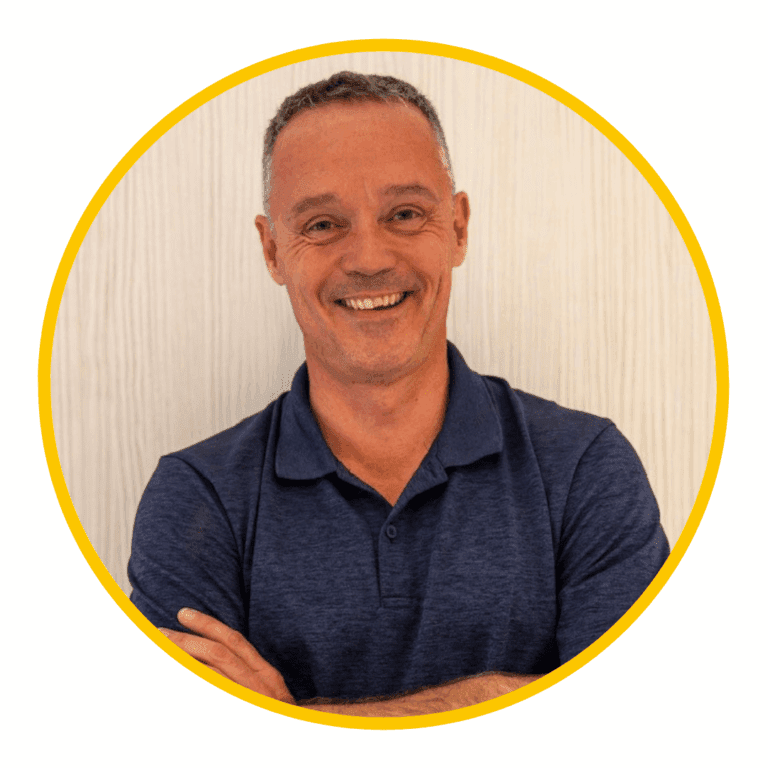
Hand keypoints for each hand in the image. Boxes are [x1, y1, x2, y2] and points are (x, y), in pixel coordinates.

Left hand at [159, 608, 295, 704]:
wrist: (298, 742)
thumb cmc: (279, 717)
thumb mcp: (269, 693)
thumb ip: (249, 674)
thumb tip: (215, 658)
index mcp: (266, 675)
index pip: (234, 641)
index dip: (207, 624)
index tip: (183, 613)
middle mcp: (258, 685)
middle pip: (218, 655)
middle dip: (186, 641)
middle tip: (160, 634)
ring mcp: (247, 701)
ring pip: (210, 676)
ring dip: (182, 663)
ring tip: (160, 654)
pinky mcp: (239, 714)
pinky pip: (209, 697)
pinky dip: (193, 685)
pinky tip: (175, 678)